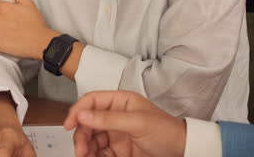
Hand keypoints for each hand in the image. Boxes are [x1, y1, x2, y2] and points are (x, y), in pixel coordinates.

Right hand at [63, 91, 186, 156]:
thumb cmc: (166, 131)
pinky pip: (99, 152)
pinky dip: (93, 156)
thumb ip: (108, 118)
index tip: (69, 124)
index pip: (92, 101)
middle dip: (81, 135)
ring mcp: (116, 134)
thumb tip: (83, 115)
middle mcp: (115, 116)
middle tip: (80, 149)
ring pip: (91, 139)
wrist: (183, 152)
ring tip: (85, 156)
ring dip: (85, 148)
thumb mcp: (137, 122)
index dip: (78, 111)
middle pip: (87, 122)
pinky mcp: (118, 150)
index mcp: (120, 102)